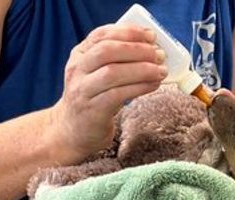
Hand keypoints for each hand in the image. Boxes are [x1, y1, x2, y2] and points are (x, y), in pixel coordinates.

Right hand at [51, 24, 166, 157]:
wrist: (73, 131)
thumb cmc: (93, 98)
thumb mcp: (97, 73)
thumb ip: (116, 59)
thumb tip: (152, 49)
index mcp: (79, 55)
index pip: (101, 35)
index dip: (128, 32)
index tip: (150, 35)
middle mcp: (77, 70)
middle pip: (106, 51)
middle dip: (136, 49)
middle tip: (159, 54)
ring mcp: (82, 90)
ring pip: (112, 73)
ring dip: (141, 69)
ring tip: (161, 71)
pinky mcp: (93, 110)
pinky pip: (118, 95)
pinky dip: (140, 87)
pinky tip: (153, 85)